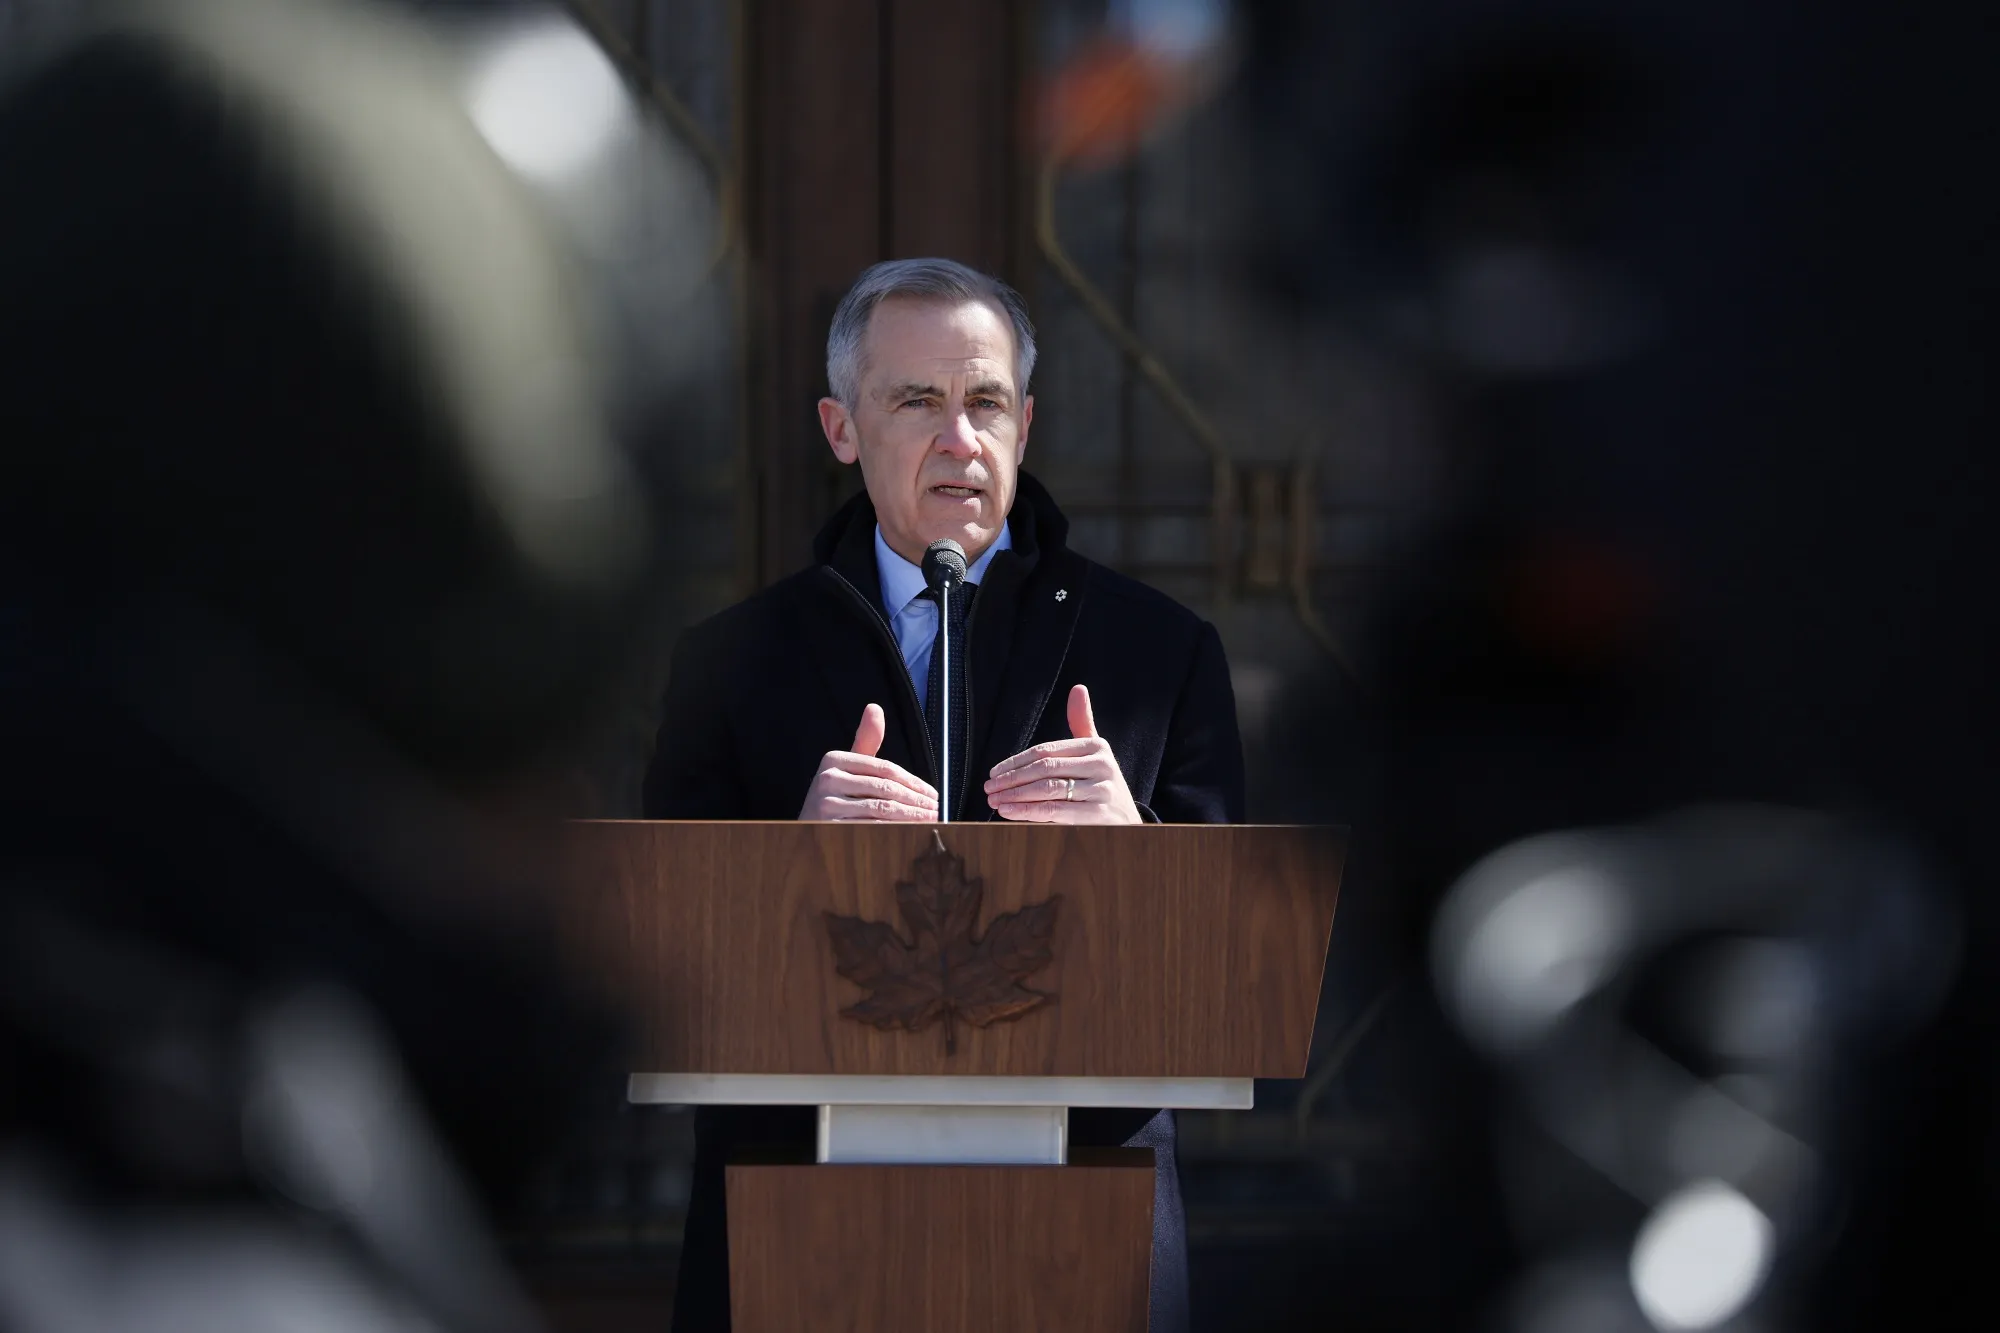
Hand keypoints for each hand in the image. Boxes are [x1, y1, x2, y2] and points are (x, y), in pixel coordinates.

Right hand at [799, 704, 939, 820]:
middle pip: (885, 788)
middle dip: (915, 800)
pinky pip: (871, 828)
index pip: (885, 768)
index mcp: (834, 760)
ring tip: (928, 820)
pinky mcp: (830, 828)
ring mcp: (826, 805)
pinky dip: (894, 830)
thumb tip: (874, 708)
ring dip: (910, 816)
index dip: (913, 781)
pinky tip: (909, 832)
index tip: (932, 793)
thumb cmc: (835, 796)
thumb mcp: (846, 767)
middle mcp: (827, 779)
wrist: (807, 829)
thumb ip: (865, 740)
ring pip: (881, 809)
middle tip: (935, 809)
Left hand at [984, 685, 1141, 824]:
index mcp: (1096, 747)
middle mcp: (1102, 766)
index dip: (1016, 761)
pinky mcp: (1098, 816)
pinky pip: (1055, 811)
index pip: (1046, 750)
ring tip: (994, 801)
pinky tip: (1010, 813)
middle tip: (988, 788)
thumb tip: (1078, 688)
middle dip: (1012, 779)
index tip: (994, 772)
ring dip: (1015, 796)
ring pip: (1047, 790)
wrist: (1128, 823)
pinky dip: (1028, 812)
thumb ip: (1082, 723)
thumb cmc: (1102, 786)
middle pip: (1045, 769)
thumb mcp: (1096, 754)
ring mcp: (1102, 791)